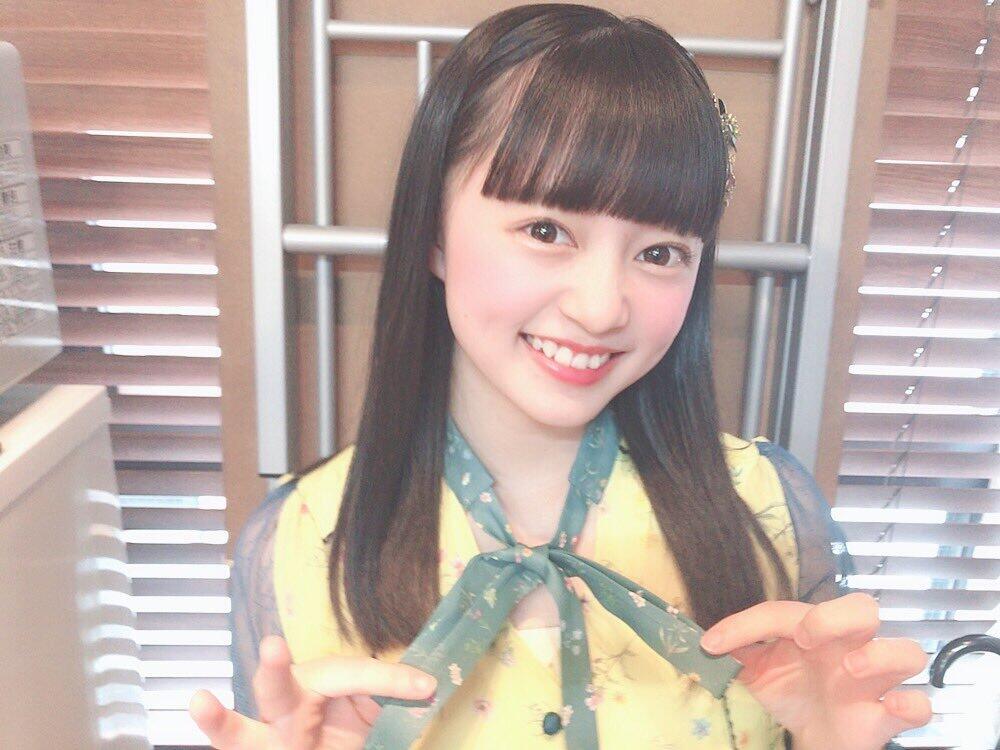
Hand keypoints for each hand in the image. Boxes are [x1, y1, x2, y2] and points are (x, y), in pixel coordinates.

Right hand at [188, 635, 436, 748]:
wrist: (343, 740)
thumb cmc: (360, 727)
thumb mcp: (381, 711)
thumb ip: (392, 697)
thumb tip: (427, 688)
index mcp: (328, 686)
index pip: (352, 677)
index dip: (388, 680)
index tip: (426, 686)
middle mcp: (291, 707)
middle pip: (279, 690)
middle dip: (275, 671)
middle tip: (273, 648)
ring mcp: (270, 737)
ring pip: (242, 734)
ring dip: (222, 722)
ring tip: (200, 704)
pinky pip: (238, 748)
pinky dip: (220, 733)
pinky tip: (201, 712)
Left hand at [699, 592, 931, 749]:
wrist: (812, 737)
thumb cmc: (787, 692)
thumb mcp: (753, 671)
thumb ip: (731, 652)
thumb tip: (697, 640)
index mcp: (811, 628)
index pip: (782, 612)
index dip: (744, 624)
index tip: (711, 645)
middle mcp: (847, 646)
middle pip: (863, 607)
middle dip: (837, 616)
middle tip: (807, 638)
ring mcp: (873, 681)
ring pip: (906, 650)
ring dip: (879, 655)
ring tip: (849, 669)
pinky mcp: (888, 717)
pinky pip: (921, 704)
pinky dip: (912, 703)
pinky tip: (889, 707)